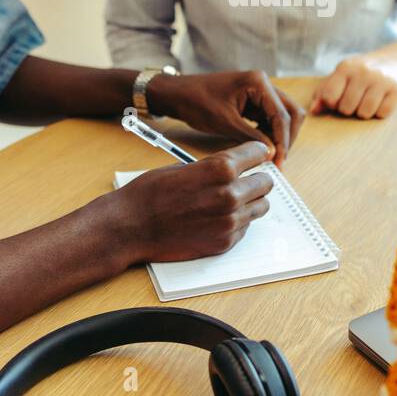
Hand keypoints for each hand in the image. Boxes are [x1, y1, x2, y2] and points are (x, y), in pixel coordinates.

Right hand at [112, 141, 274, 261]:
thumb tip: (234, 168)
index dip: (256, 153)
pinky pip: (245, 227)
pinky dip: (237, 221)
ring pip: (260, 206)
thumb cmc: (150, 193)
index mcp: (221, 168)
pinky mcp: (225, 242)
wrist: (130, 227)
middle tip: (245, 180)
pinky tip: (217, 218)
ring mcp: (229, 221)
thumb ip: (214, 167)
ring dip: (250, 201)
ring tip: (231, 200)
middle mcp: (230, 194)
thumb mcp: (184, 167)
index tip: (256, 156)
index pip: (258, 153)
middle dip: (256, 179)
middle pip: (266, 183)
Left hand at [147, 70, 303, 164]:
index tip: (279, 161)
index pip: (282, 115)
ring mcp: (259, 92)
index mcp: (258, 82)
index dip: (283, 141)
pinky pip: (269, 118)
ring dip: (279, 136)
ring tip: (271, 156)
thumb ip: (251, 137)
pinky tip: (262, 147)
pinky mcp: (253, 101)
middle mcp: (263, 84)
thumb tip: (272, 153)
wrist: (177, 94)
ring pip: (282, 116)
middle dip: (286, 138)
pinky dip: (269, 133)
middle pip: (290, 113)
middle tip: (279, 160)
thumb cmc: (196, 101)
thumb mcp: (225, 122)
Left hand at [309, 54, 396, 118]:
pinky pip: (382, 114)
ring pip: (364, 114)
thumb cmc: (360, 74)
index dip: (332, 104)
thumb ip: (323, 93)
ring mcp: (381, 80)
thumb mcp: (340, 77)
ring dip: (364, 112)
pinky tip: (381, 100)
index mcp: (345, 67)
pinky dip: (380, 112)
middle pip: (346, 108)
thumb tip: (313, 111)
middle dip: (349, 109)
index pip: (329, 97)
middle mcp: (363, 72)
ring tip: (368, 100)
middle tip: (357, 98)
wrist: (395, 62)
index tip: (339, 98)